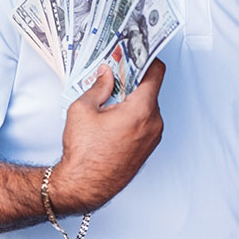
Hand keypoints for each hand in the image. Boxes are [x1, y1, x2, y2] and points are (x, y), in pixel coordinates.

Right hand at [50, 59, 165, 212]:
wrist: (85, 186)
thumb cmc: (84, 152)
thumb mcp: (83, 109)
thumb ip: (98, 86)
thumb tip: (105, 73)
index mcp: (141, 109)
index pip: (156, 72)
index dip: (145, 58)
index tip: (135, 52)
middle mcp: (153, 123)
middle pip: (151, 89)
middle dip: (134, 79)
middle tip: (115, 72)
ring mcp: (153, 137)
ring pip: (148, 106)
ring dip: (133, 98)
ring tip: (111, 97)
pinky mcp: (148, 148)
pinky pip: (146, 122)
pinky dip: (135, 114)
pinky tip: (114, 115)